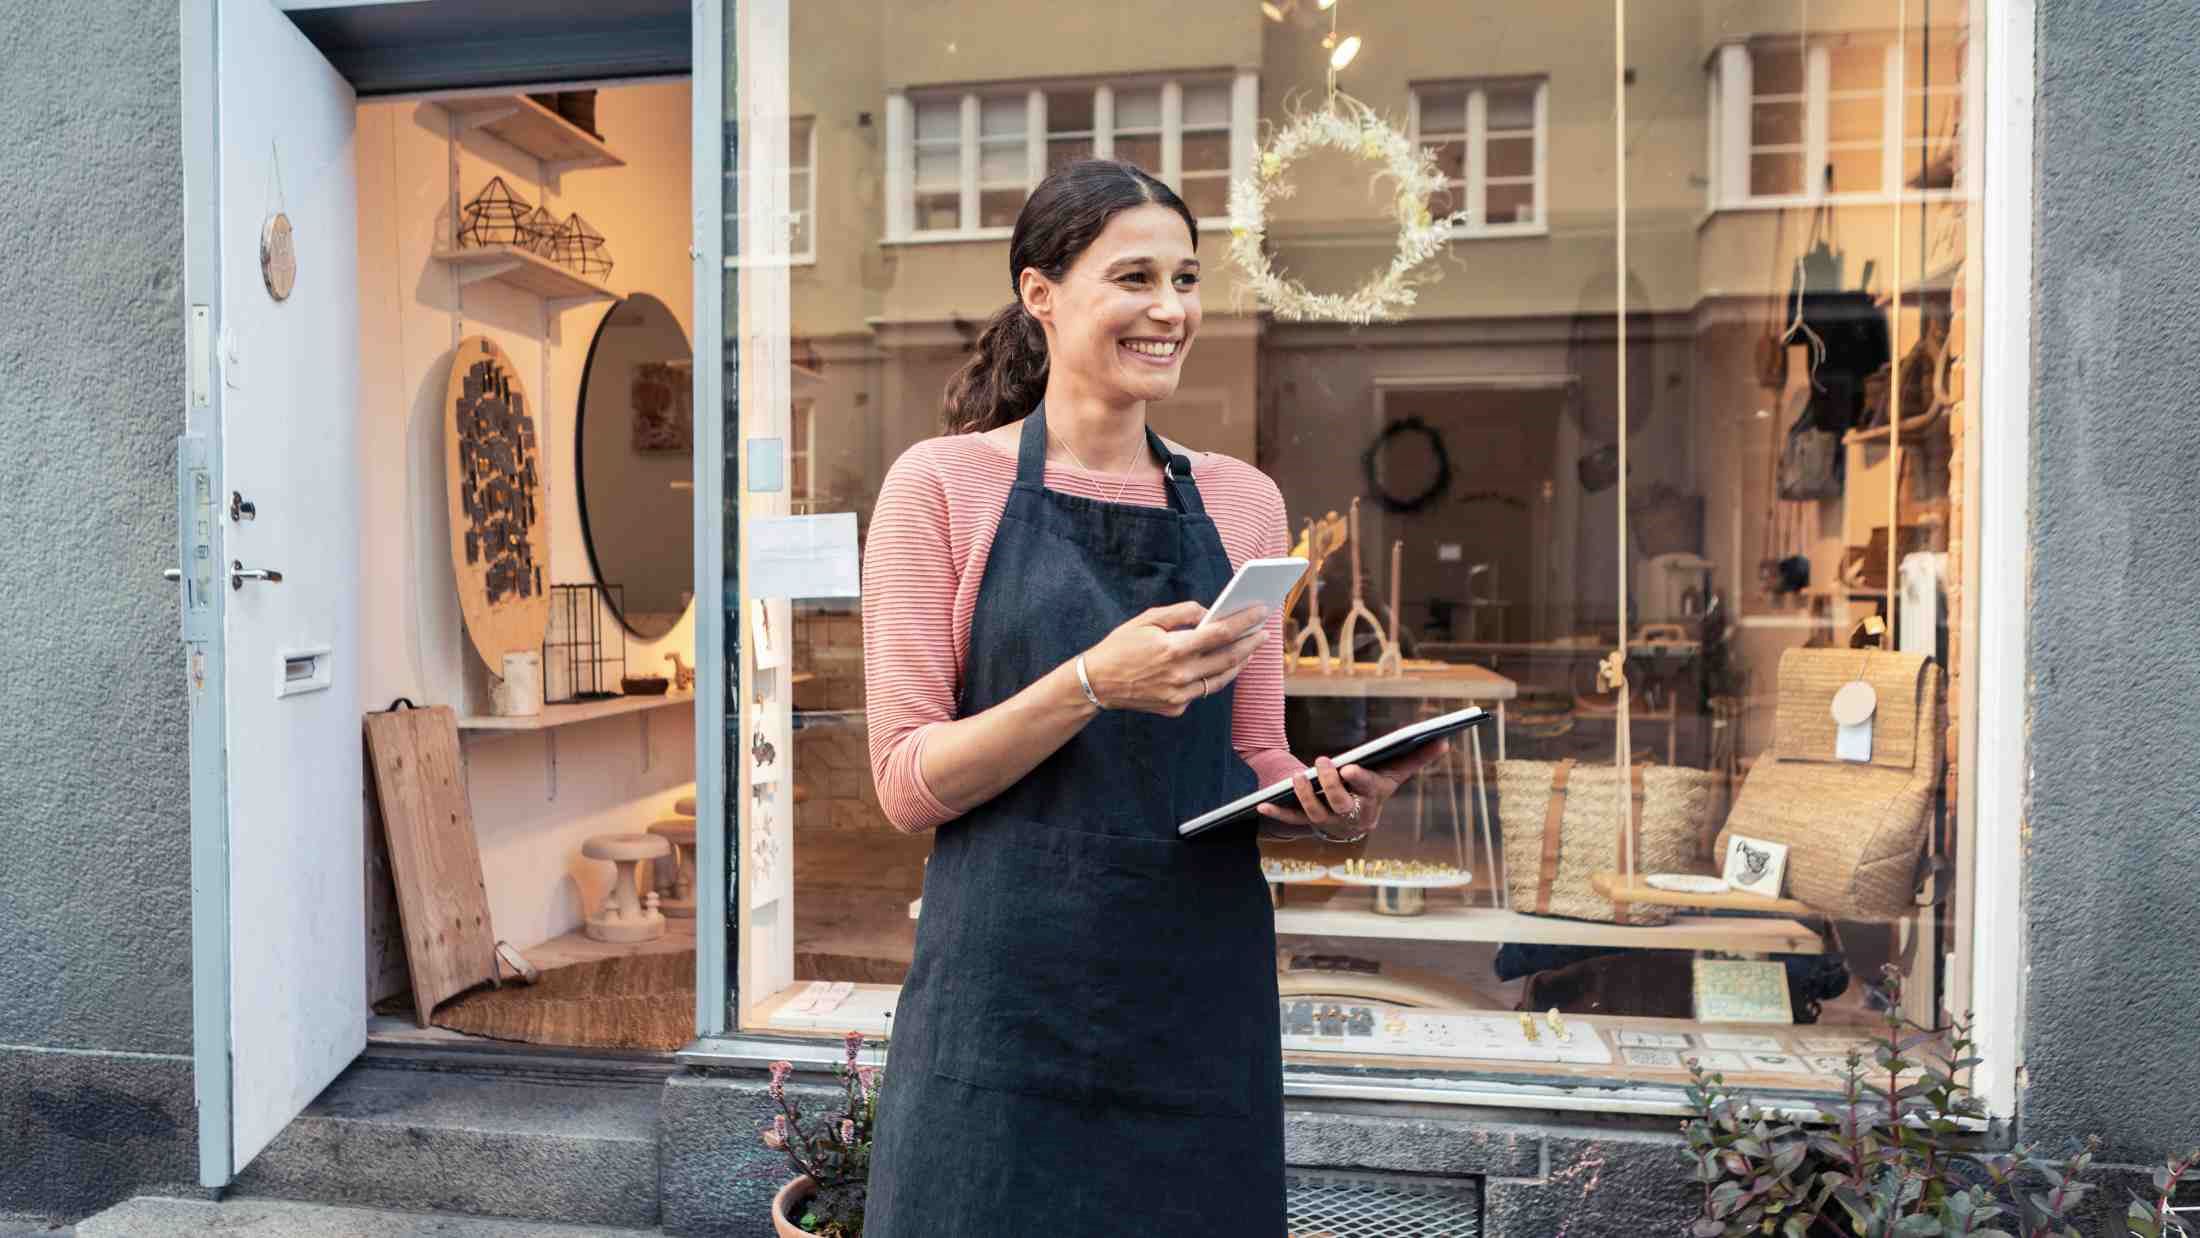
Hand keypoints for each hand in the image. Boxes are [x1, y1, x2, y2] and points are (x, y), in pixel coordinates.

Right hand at [1078, 601, 1269, 716]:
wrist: (1096, 683)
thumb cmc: (1120, 646)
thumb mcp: (1147, 619)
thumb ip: (1181, 613)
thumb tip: (1208, 612)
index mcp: (1173, 648)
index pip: (1220, 633)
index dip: (1244, 622)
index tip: (1260, 613)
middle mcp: (1180, 674)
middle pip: (1228, 658)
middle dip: (1250, 644)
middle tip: (1263, 633)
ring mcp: (1179, 695)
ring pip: (1220, 679)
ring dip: (1238, 664)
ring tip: (1249, 650)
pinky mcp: (1175, 707)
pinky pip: (1201, 691)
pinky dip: (1213, 677)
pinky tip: (1222, 666)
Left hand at [1256, 741, 1449, 835]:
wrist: (1352, 818)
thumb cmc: (1373, 789)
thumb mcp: (1394, 774)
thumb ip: (1417, 758)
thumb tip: (1445, 739)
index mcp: (1371, 802)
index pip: (1368, 791)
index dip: (1359, 781)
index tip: (1351, 767)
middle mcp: (1350, 816)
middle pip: (1340, 803)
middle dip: (1331, 784)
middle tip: (1323, 761)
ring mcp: (1327, 822)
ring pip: (1314, 813)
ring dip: (1304, 796)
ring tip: (1297, 776)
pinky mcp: (1306, 823)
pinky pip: (1291, 821)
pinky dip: (1277, 814)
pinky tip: (1262, 804)